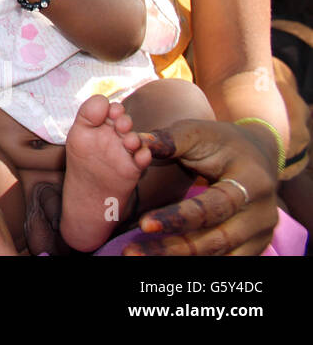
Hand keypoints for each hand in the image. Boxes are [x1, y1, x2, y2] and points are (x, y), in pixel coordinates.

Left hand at [123, 119, 279, 255]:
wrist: (258, 155)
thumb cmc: (221, 142)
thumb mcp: (199, 133)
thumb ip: (171, 140)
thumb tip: (138, 142)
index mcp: (251, 182)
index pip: (214, 207)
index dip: (179, 217)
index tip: (144, 225)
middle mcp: (262, 213)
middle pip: (217, 239)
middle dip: (174, 249)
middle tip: (132, 252)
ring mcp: (261, 234)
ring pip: (220, 256)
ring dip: (179, 260)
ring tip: (139, 256)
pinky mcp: (255, 245)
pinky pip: (224, 261)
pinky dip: (193, 262)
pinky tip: (161, 259)